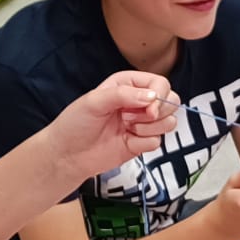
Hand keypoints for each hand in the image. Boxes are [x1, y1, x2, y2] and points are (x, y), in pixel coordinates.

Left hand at [49, 72, 178, 181]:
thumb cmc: (75, 124)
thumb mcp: (94, 101)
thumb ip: (123, 95)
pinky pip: (158, 141)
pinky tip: (126, 141)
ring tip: (127, 129)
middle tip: (132, 119)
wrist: (67, 155)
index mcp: (128, 84)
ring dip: (150, 128)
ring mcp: (142, 123)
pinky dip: (143, 143)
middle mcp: (138, 102)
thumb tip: (153, 97)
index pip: (160, 84)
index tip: (149, 108)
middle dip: (158, 112)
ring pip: (169, 122)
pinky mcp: (142, 142)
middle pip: (171, 101)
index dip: (159, 95)